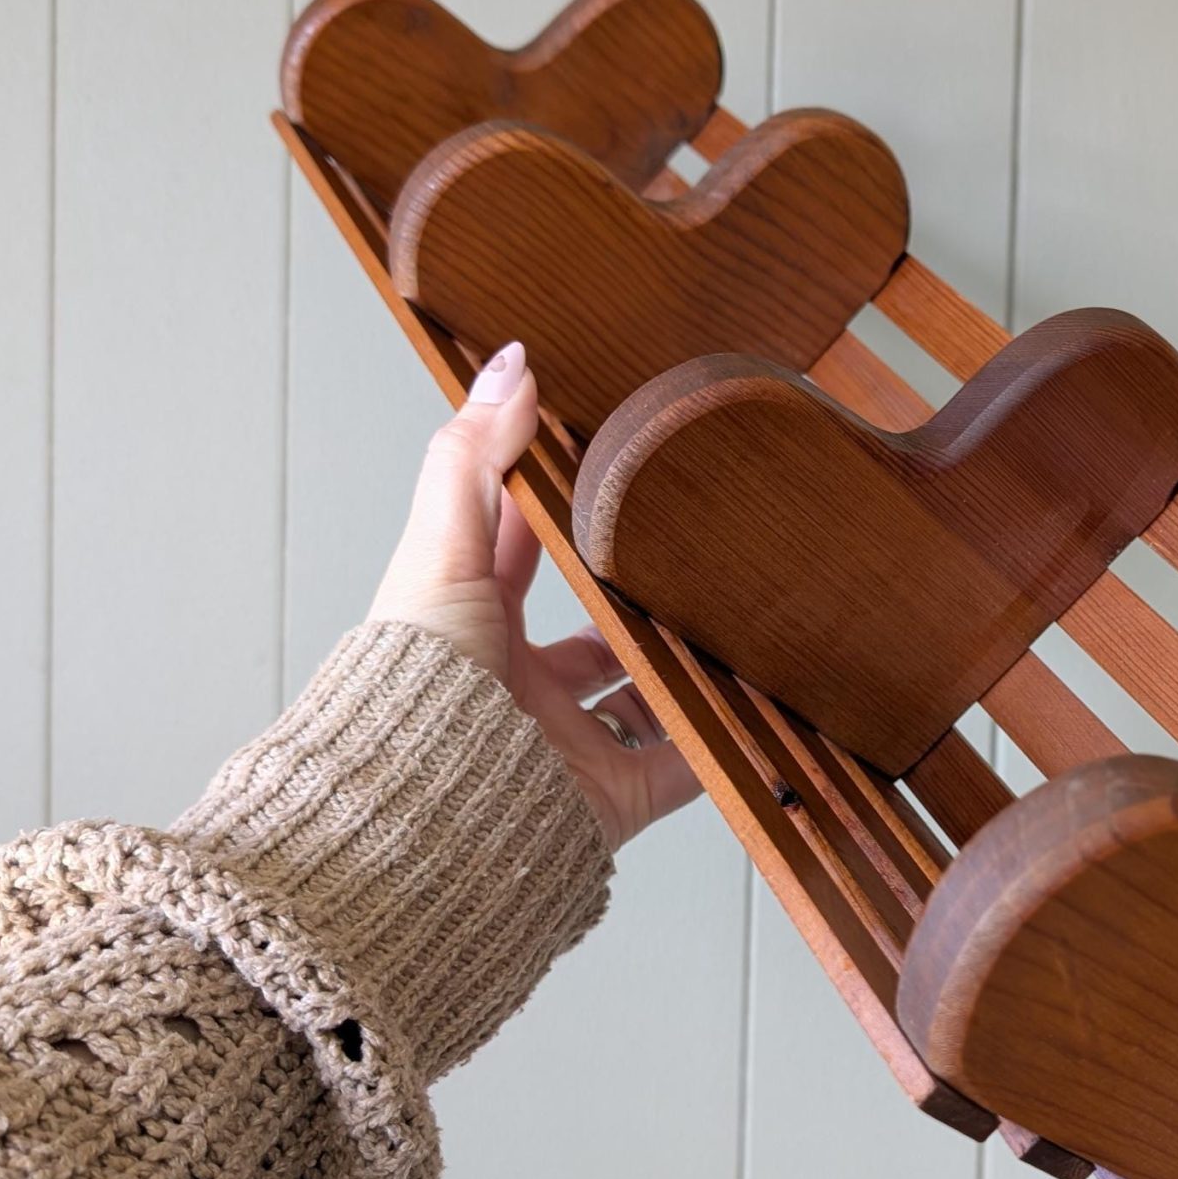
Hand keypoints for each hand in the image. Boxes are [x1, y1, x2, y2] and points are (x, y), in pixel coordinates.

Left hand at [367, 342, 700, 852]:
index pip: (521, 550)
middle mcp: (520, 685)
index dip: (558, 505)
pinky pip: (683, 763)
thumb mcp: (440, 549)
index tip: (608, 460)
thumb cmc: (417, 689)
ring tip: (739, 621)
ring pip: (644, 693)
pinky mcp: (613, 796)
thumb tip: (508, 365)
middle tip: (692, 547)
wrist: (433, 813)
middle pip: (592, 628)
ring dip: (685, 665)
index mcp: (472, 624)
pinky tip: (760, 705)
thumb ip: (472, 457)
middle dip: (636, 594)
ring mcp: (569, 741)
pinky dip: (723, 742)